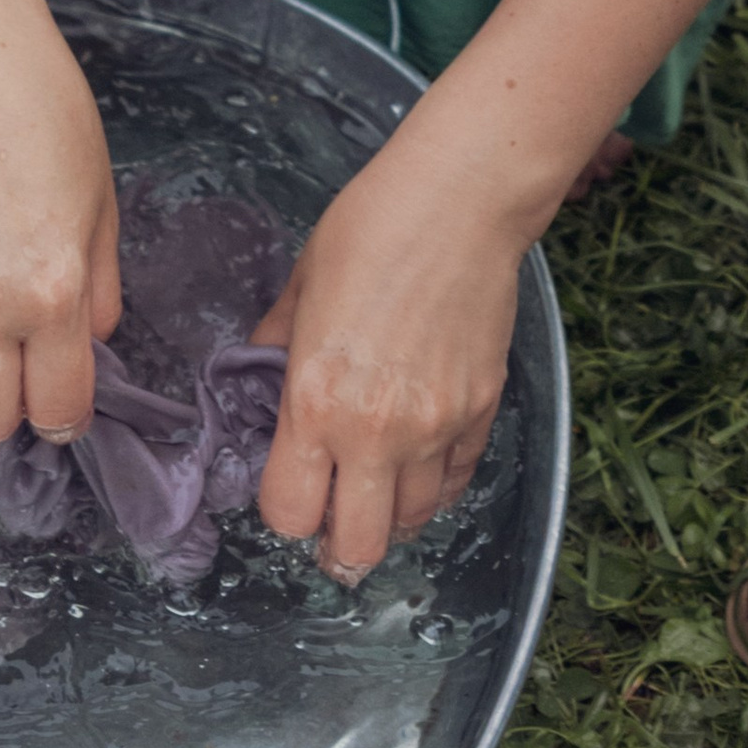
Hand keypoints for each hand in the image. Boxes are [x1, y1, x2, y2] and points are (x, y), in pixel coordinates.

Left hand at [252, 134, 522, 582]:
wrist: (459, 201)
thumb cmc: (371, 228)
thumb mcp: (301, 285)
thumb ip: (276, 345)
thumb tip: (265, 377)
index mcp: (316, 401)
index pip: (289, 512)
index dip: (284, 510)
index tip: (288, 487)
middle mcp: (377, 430)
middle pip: (358, 546)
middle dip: (337, 543)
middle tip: (332, 516)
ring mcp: (437, 426)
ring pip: (413, 522)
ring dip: (390, 514)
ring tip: (378, 485)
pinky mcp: (481, 410)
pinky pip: (456, 481)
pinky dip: (435, 484)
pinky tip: (420, 459)